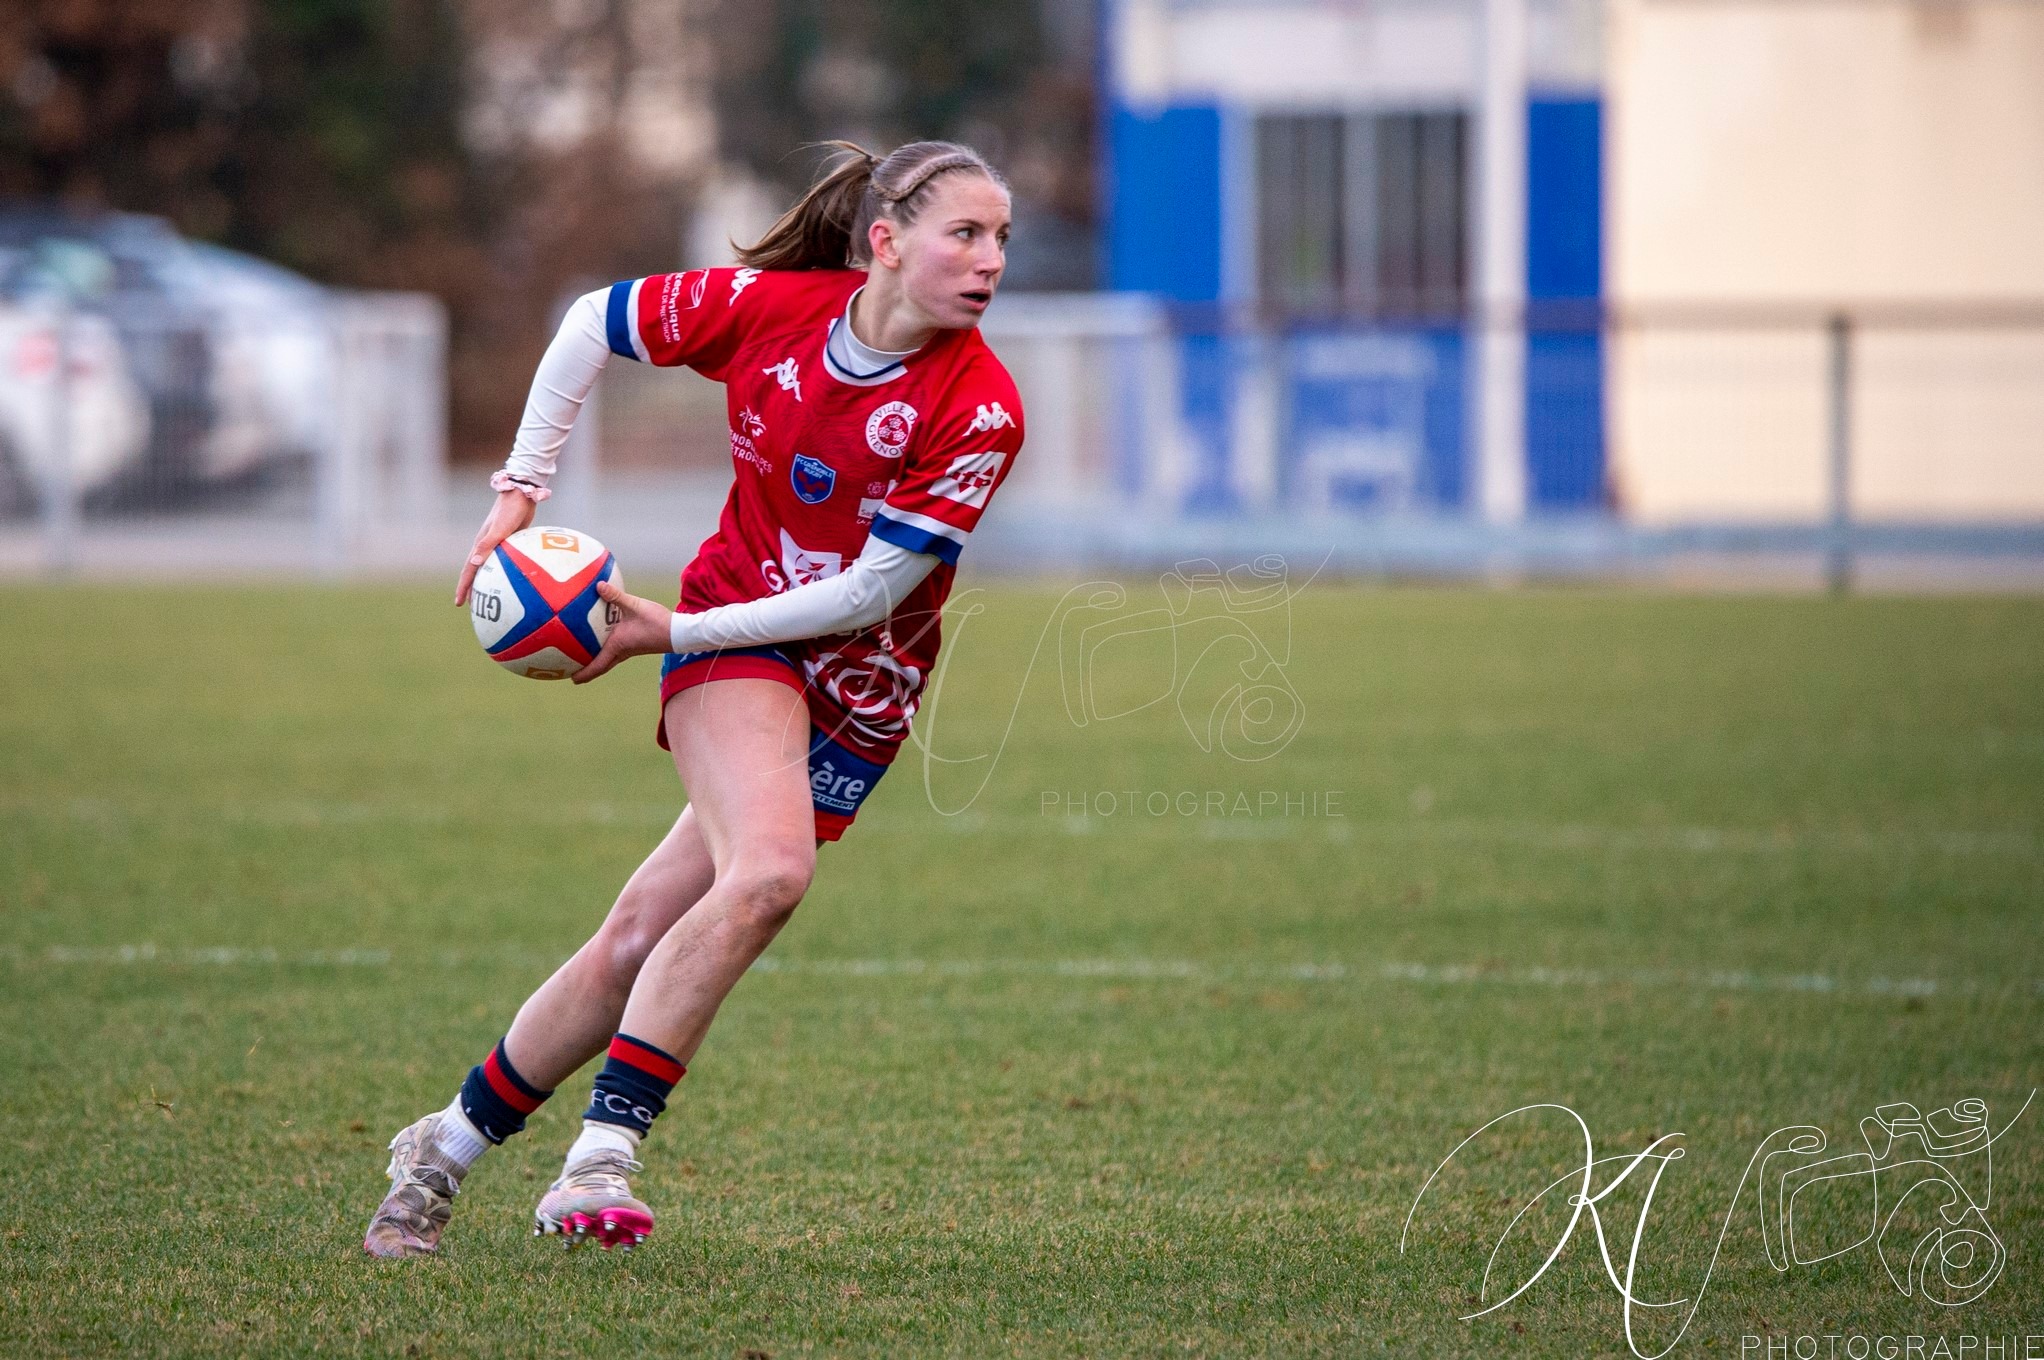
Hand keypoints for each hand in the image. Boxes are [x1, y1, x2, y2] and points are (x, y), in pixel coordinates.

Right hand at [454, 489, 537, 605]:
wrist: (522, 493)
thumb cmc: (510, 510)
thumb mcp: (500, 529)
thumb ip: (488, 545)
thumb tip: (474, 563)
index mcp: (480, 545)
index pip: (468, 571)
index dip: (462, 588)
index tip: (458, 603)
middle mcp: (486, 546)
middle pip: (475, 572)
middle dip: (471, 589)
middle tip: (471, 606)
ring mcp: (497, 543)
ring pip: (489, 567)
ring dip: (486, 581)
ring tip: (488, 595)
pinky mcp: (509, 540)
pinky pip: (503, 561)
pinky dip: (503, 572)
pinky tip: (512, 578)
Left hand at [572, 579, 674, 683]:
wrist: (679, 632)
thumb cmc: (658, 622)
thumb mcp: (635, 606)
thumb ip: (615, 595)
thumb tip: (597, 585)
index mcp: (617, 646)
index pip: (597, 665)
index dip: (583, 673)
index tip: (571, 679)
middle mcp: (621, 651)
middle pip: (600, 666)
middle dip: (586, 671)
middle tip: (572, 672)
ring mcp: (628, 649)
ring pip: (607, 659)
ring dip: (594, 660)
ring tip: (581, 656)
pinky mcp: (633, 644)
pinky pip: (614, 651)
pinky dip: (603, 649)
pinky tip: (601, 638)